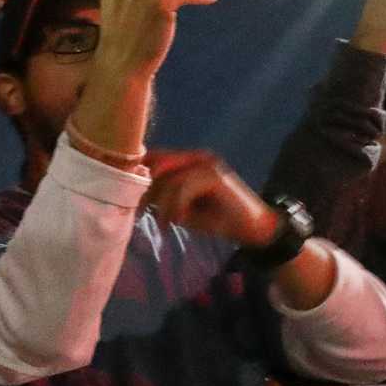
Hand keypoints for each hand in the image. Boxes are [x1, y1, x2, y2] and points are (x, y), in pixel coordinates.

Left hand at [145, 150, 277, 247]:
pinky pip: (184, 188)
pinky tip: (180, 221)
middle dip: (148, 191)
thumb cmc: (216, 219)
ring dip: (164, 206)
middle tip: (144, 212)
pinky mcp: (215, 176)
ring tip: (165, 224)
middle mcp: (198, 157)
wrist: (253, 229)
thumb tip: (139, 193)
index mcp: (189, 161)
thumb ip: (164, 196)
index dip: (139, 173)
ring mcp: (208, 164)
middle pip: (159, 166)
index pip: (156, 157)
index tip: (131, 197)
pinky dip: (177, 207)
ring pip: (170, 180)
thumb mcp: (182, 208)